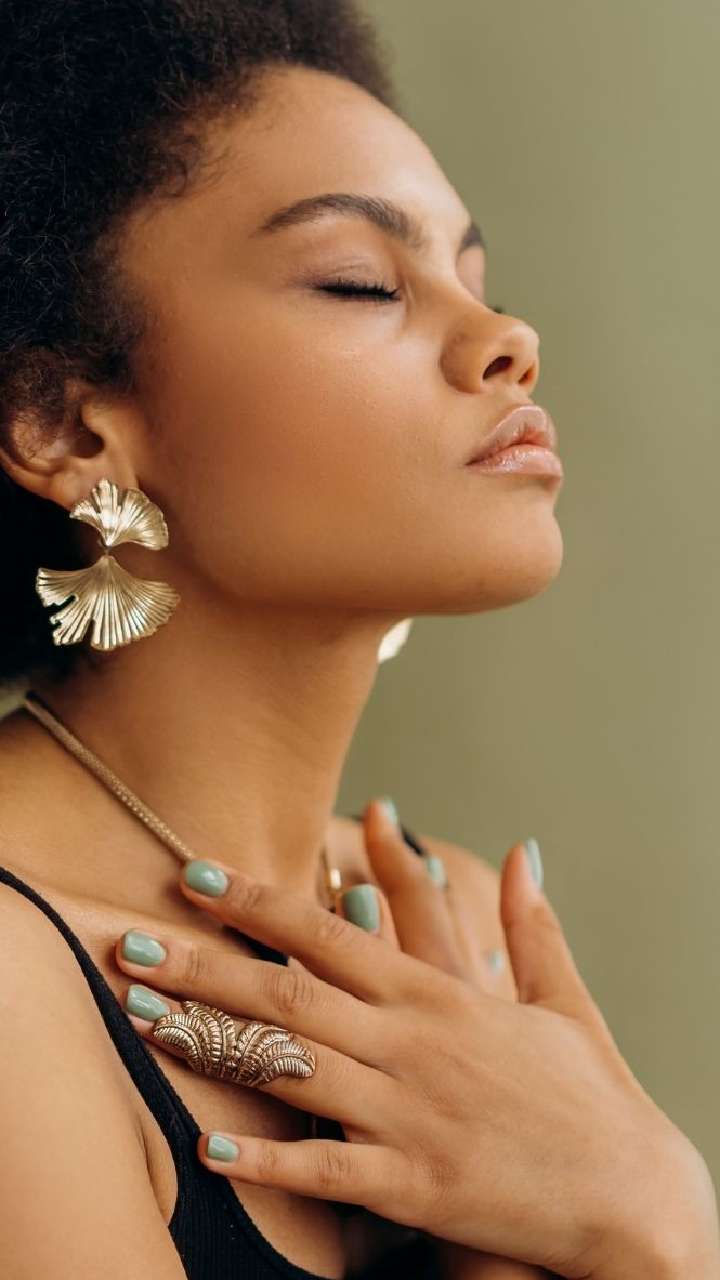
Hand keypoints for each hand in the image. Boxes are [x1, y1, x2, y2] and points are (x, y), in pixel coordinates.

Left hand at [114, 804, 719, 1278]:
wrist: (633, 1198)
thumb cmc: (593, 1097)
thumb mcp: (563, 1000)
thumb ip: (533, 924)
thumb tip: (526, 850)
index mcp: (441, 994)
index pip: (331, 932)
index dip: (258, 902)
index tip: (196, 877)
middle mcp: (414, 1044)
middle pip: (289, 994)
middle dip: (203, 966)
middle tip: (131, 944)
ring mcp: (410, 1114)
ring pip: (292, 1067)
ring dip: (211, 1044)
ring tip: (144, 1020)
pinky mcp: (414, 1185)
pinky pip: (326, 1169)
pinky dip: (269, 1159)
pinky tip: (212, 1147)